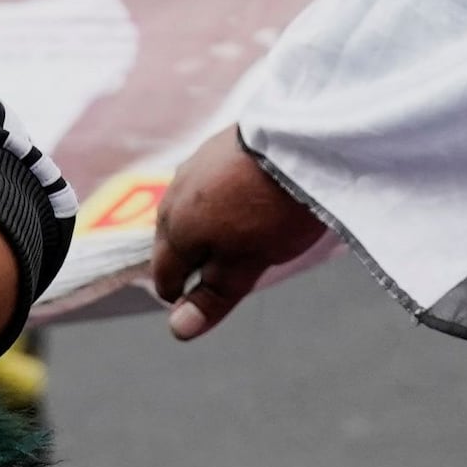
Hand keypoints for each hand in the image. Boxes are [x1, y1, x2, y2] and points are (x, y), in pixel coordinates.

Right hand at [148, 130, 325, 340]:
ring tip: (236, 232)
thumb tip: (177, 330)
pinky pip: (206, 181)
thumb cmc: (274, 209)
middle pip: (172, 239)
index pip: (164, 275)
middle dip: (191, 258)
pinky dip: (217, 197)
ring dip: (203, 224)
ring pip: (188, 207)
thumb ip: (213, 295)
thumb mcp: (247, 264)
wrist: (302, 136)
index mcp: (176, 230)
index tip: (206, 297)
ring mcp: (194, 164)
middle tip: (223, 268)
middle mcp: (175, 195)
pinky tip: (244, 196)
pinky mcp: (217, 143)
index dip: (182, 293)